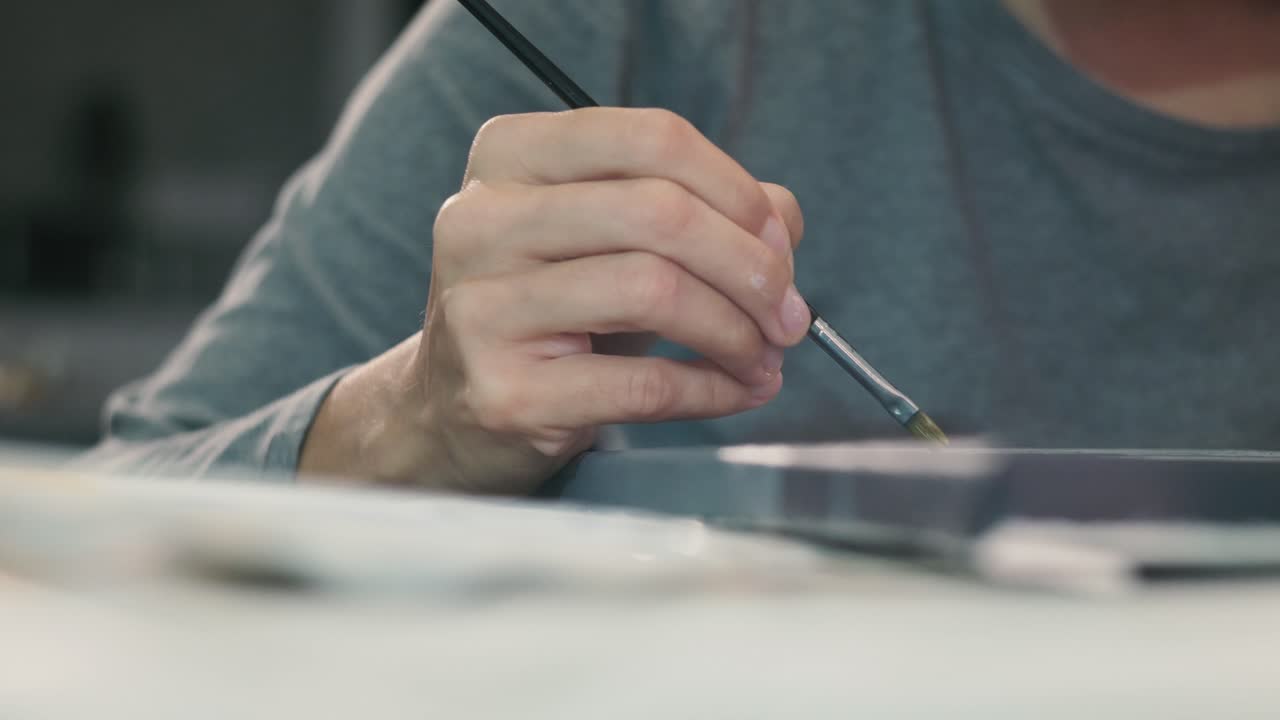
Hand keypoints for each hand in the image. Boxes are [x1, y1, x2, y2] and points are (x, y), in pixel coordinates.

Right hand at [301, 108, 807, 493]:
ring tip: (764, 357)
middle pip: (658, 212)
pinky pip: (642, 385)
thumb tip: (781, 222)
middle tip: (789, 312)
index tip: (779, 242)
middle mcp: (482, 220)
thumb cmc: (552, 312)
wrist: (453, 410)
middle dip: (752, 267)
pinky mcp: (504, 393)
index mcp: (510, 157)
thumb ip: (698, 209)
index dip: (737, 189)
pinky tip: (735, 390)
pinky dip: (712, 388)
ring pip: (654, 291)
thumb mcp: (608, 238)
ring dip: (737, 332)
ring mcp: (483, 308)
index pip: (651, 139)